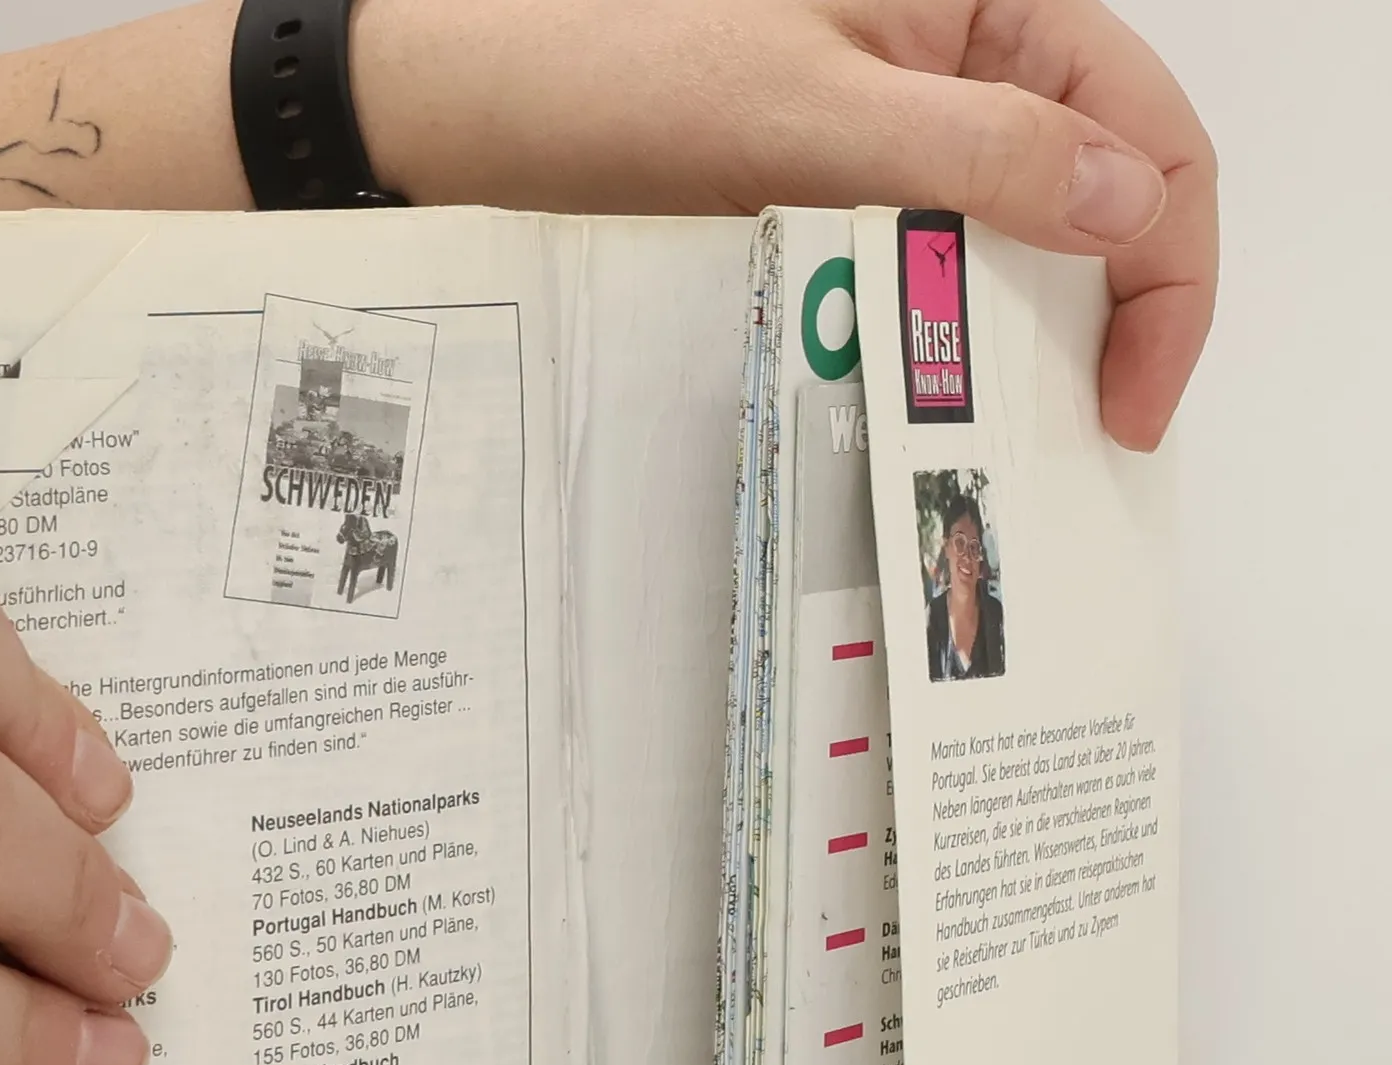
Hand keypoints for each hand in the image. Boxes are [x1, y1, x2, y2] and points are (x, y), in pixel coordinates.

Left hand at [354, 0, 1215, 449]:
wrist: (468, 96)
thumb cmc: (612, 66)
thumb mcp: (809, 112)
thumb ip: (979, 153)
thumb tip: (1130, 210)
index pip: (1150, 132)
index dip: (1168, 274)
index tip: (1130, 405)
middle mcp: (961, 51)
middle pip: (1102, 185)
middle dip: (1110, 312)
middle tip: (1074, 441)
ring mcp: (899, 116)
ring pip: (1016, 229)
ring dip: (1027, 330)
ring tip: (1005, 435)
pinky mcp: (837, 174)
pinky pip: (932, 248)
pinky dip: (947, 321)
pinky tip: (931, 390)